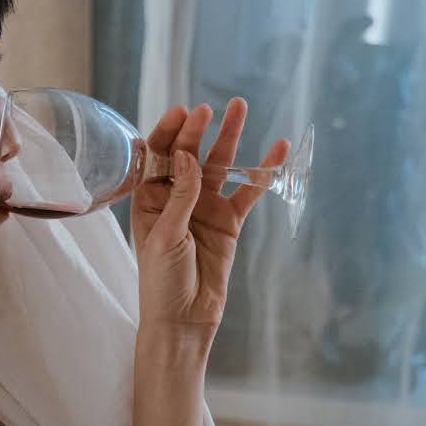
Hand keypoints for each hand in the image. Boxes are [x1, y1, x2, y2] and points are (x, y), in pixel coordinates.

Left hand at [130, 99, 288, 338]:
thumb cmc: (162, 281)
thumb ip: (180, 196)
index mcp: (148, 200)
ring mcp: (204, 207)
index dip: (168, 133)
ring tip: (240, 107)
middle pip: (188, 154)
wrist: (185, 319)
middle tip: (209, 110)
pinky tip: (277, 148)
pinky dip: (262, 171)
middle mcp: (176, 197)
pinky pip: (248, 191)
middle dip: (197, 130)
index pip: (157, 156)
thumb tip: (187, 156)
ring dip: (229, 137)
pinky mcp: (228, 221)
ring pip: (219, 165)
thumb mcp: (165, 236)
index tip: (182, 114)